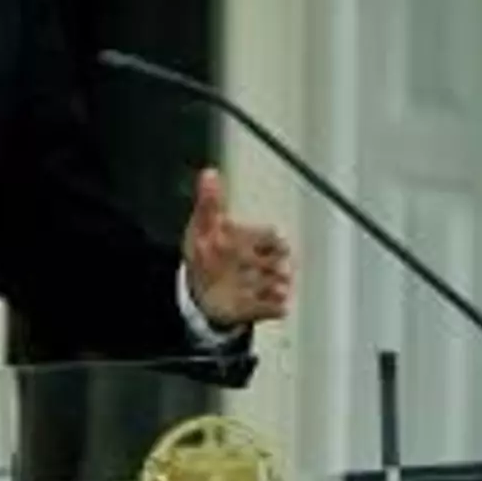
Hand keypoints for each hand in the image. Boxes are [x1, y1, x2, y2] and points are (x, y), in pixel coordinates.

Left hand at [182, 168, 293, 328]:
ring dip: (271, 284)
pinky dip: (272, 306)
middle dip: (270, 264)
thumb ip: (209, 201)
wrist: (198, 290)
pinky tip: (258, 300)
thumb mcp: (203, 227)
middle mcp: (266, 263)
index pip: (276, 236)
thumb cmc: (206, 253)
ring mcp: (265, 286)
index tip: (246, 241)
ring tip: (250, 282)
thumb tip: (209, 172)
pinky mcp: (262, 307)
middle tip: (247, 264)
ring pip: (282, 285)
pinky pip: (278, 308)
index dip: (266, 239)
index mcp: (256, 240)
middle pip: (283, 262)